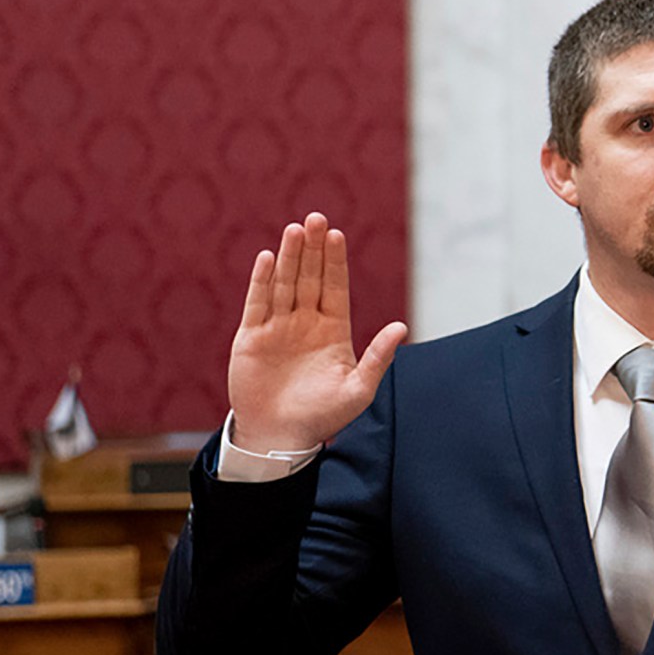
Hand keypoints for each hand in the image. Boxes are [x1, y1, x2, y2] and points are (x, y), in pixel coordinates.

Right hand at [227, 212, 406, 452]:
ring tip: (294, 229)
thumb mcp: (358, 389)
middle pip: (310, 278)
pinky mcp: (251, 338)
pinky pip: (257, 304)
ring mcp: (278, 328)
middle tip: (315, 217)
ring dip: (289, 257)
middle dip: (313, 249)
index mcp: (333, 331)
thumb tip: (402, 327)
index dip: (335, 261)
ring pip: (284, 284)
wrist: (281, 437)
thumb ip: (378, 357)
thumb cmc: (323, 417)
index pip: (335, 287)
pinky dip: (262, 282)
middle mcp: (305, 323)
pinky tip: (267, 259)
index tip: (336, 234)